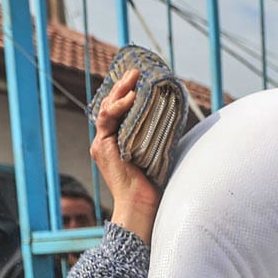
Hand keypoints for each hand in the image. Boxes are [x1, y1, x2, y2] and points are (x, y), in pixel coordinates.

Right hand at [89, 71, 161, 242]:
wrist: (141, 205)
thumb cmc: (153, 185)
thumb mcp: (157, 152)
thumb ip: (158, 135)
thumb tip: (175, 117)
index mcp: (117, 141)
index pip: (118, 112)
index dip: (125, 94)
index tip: (138, 80)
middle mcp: (106, 140)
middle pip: (110, 106)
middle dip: (122, 86)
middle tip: (135, 72)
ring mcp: (102, 143)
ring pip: (106, 109)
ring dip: (120, 91)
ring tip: (133, 78)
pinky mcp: (102, 146)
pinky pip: (107, 120)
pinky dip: (119, 107)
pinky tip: (132, 97)